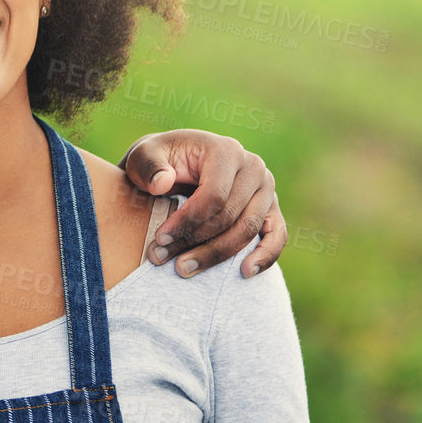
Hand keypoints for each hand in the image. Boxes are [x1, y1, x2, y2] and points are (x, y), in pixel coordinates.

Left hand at [121, 129, 285, 278]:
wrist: (175, 164)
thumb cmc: (159, 161)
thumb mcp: (144, 156)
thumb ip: (149, 166)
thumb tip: (163, 183)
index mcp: (226, 150)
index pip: (214, 195)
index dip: (186, 221)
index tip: (159, 238)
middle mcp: (253, 167)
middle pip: (229, 215)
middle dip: (193, 242)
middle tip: (160, 258)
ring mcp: (266, 189)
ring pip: (247, 230)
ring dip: (215, 255)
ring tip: (184, 269)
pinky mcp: (271, 209)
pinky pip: (277, 236)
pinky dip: (265, 256)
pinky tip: (245, 272)